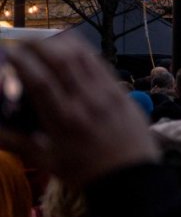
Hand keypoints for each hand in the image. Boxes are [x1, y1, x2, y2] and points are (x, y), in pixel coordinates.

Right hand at [0, 35, 160, 187]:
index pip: (40, 81)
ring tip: (44, 39)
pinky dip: (84, 51)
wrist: (132, 177)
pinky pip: (101, 64)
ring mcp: (106, 95)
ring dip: (61, 42)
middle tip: (23, 40)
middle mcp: (85, 102)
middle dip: (39, 44)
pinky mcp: (122, 92)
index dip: (23, 61)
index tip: (10, 51)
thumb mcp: (46, 161)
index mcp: (63, 120)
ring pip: (83, 57)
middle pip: (61, 61)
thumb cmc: (86, 171)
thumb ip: (16, 143)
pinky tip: (72, 46)